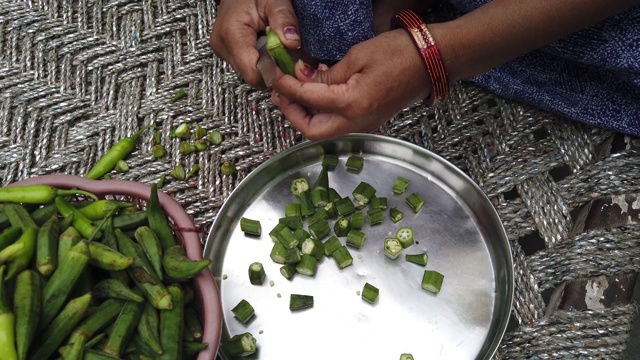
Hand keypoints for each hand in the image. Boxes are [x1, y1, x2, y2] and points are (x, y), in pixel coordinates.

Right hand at [209, 0, 300, 87]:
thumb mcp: (274, 0)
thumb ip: (284, 19)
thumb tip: (293, 43)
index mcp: (231, 35)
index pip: (253, 74)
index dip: (275, 75)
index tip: (292, 68)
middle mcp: (223, 47)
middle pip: (253, 76)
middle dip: (275, 72)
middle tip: (289, 57)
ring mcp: (223, 52)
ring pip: (252, 74)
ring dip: (269, 67)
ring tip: (278, 49)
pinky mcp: (227, 52)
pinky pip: (248, 66)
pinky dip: (262, 62)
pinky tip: (269, 49)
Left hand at [271, 29, 431, 139]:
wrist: (434, 62)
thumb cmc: (401, 53)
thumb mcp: (358, 56)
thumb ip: (328, 73)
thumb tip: (306, 79)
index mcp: (353, 103)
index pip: (308, 100)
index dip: (288, 87)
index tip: (277, 76)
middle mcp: (358, 121)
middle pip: (312, 130)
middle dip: (292, 113)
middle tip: (281, 92)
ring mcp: (365, 124)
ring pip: (324, 130)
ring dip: (305, 114)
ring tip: (295, 92)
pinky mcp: (370, 121)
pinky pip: (338, 124)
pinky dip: (322, 113)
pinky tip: (317, 93)